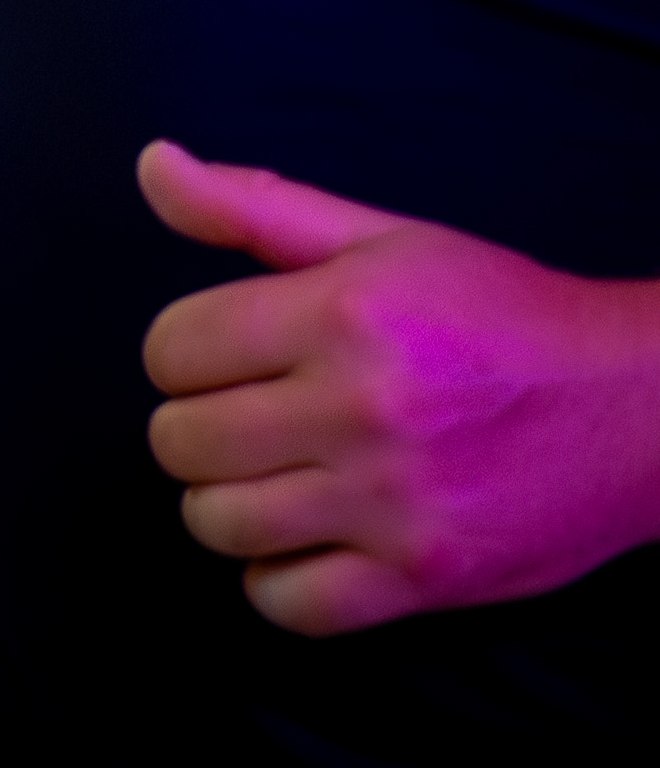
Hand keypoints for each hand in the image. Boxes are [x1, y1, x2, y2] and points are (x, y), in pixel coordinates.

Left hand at [138, 140, 659, 635]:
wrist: (639, 407)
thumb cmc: (503, 319)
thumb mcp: (385, 240)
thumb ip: (254, 207)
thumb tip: (154, 164)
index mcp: (344, 315)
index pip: (170, 350)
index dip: (188, 353)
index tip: (235, 358)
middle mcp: (364, 409)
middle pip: (179, 442)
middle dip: (202, 426)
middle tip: (261, 417)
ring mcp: (394, 502)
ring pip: (215, 522)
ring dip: (231, 503)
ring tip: (284, 476)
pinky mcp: (425, 578)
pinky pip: (285, 603)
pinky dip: (280, 580)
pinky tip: (314, 539)